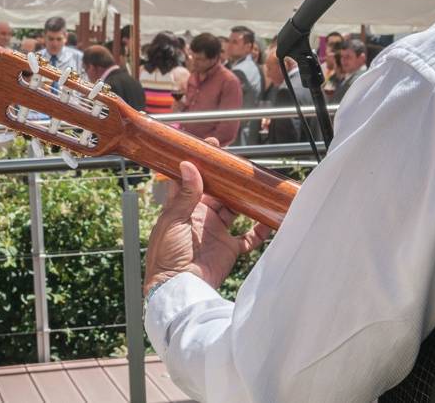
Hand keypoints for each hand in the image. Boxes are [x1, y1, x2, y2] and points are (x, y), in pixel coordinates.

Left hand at [144, 138, 271, 295]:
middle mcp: (201, 218)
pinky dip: (259, 230)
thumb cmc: (166, 256)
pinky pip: (248, 238)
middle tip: (240, 166)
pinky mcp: (228, 249)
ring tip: (256, 187)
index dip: (202, 164)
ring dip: (245, 201)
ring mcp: (215, 232)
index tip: (212, 148)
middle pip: (218, 193)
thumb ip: (185, 195)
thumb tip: (189, 166)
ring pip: (235, 210)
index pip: (192, 180)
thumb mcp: (173, 220)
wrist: (178, 286)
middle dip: (228, 180)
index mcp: (183, 208)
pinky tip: (268, 220)